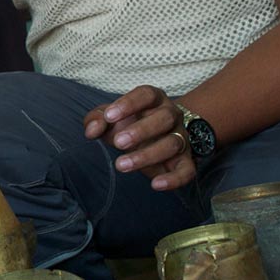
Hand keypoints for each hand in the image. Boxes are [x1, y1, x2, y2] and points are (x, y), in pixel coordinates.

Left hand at [83, 84, 197, 190]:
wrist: (155, 137)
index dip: (129, 103)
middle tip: (118, 143)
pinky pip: (187, 170)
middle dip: (141, 130)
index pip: (147, 94)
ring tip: (122, 165)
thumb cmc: (128, 124)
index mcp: (154, 100)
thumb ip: (97, 119)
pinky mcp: (185, 161)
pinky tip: (156, 185)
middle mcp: (171, 116)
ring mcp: (181, 138)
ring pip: (172, 144)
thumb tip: (92, 130)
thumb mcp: (110, 118)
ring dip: (147, 155)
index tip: (109, 116)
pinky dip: (174, 179)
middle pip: (164, 118)